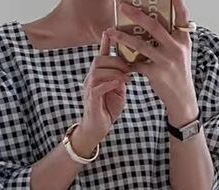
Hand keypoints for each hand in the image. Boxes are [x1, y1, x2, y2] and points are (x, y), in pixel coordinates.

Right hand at [75, 28, 131, 150]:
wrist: (97, 130)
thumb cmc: (107, 110)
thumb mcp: (119, 91)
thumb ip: (121, 78)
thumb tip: (129, 68)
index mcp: (98, 75)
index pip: (101, 55)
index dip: (105, 42)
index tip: (111, 30)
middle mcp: (91, 79)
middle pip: (99, 59)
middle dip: (116, 61)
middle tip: (129, 68)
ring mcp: (89, 89)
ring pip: (98, 71)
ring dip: (114, 72)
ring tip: (126, 78)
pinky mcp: (91, 100)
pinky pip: (98, 87)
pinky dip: (109, 83)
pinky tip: (119, 83)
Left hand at [109, 0, 198, 126]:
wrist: (181, 99)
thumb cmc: (179, 74)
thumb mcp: (182, 53)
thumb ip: (174, 37)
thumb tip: (159, 21)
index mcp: (183, 40)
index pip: (181, 15)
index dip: (177, 2)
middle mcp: (176, 48)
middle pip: (154, 26)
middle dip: (136, 14)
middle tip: (122, 6)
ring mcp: (166, 61)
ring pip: (141, 44)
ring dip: (123, 37)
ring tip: (111, 31)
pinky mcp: (156, 74)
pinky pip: (137, 64)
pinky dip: (127, 61)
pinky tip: (118, 57)